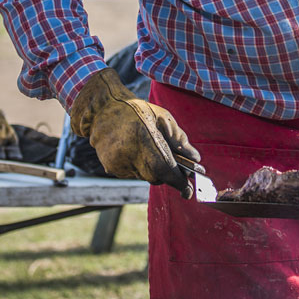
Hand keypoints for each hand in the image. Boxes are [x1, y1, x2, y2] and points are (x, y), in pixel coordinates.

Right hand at [70, 68, 200, 197]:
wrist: (103, 108)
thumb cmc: (138, 111)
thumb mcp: (163, 118)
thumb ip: (180, 139)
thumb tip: (195, 160)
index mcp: (145, 139)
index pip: (165, 170)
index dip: (179, 182)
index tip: (188, 190)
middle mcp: (131, 155)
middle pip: (157, 177)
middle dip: (166, 171)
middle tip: (168, 157)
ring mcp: (119, 163)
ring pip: (144, 176)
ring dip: (151, 167)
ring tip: (145, 145)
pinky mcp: (111, 167)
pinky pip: (132, 173)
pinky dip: (138, 166)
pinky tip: (133, 149)